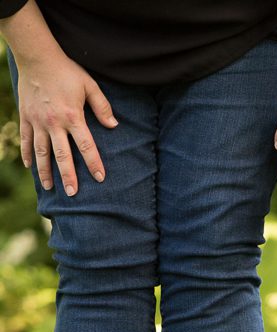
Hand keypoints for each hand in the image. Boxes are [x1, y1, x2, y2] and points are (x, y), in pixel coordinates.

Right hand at [16, 50, 116, 194]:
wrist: (37, 58)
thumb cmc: (67, 72)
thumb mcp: (90, 86)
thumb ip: (103, 107)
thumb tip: (114, 127)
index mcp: (73, 117)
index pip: (86, 146)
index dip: (94, 163)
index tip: (100, 178)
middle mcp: (54, 123)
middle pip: (62, 155)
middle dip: (68, 176)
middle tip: (73, 193)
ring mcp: (37, 121)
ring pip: (41, 151)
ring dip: (45, 171)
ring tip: (50, 187)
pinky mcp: (26, 117)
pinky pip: (26, 139)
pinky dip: (27, 154)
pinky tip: (29, 166)